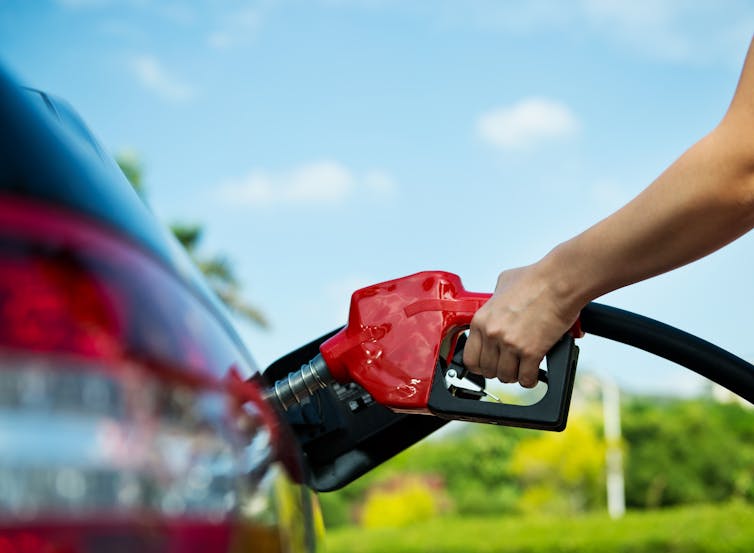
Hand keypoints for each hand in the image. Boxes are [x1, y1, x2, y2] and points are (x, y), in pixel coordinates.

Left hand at [462, 264, 580, 387]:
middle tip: (509, 365)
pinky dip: (530, 379)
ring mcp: (510, 344)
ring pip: (505, 376)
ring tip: (522, 368)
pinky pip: (526, 378)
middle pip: (487, 370)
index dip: (480, 365)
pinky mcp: (531, 351)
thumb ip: (495, 299)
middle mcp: (492, 333)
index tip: (489, 364)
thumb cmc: (535, 279)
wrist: (559, 281)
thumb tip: (497, 305)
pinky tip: (534, 372)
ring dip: (515, 375)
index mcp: (481, 320)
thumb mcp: (503, 284)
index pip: (470, 358)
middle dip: (499, 370)